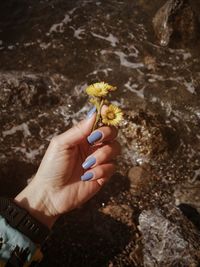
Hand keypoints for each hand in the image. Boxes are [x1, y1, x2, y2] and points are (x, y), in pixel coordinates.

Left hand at [15, 107, 120, 227]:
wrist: (50, 194)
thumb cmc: (52, 167)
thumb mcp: (62, 144)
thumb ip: (79, 130)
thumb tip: (95, 113)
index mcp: (82, 137)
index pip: (99, 122)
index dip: (105, 115)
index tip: (106, 110)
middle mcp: (93, 147)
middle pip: (112, 133)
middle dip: (106, 133)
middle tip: (94, 139)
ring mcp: (99, 161)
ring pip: (115, 149)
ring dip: (101, 155)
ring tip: (86, 164)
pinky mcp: (103, 175)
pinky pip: (111, 167)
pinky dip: (100, 171)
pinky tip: (87, 176)